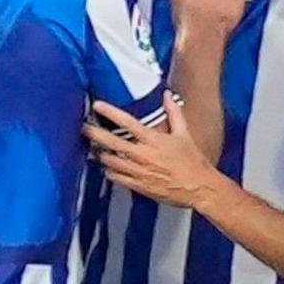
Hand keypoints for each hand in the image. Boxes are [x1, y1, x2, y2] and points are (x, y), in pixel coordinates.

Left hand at [83, 94, 224, 209]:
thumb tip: (167, 96)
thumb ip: (174, 113)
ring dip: (99, 153)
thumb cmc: (192, 161)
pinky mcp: (138, 186)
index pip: (126, 122)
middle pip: (111, 142)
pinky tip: (107, 166)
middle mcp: (143, 155)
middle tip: (84, 127)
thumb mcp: (184, 134)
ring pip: (109, 160)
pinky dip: (109, 171)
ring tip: (92, 147)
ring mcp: (139, 171)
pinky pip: (116, 177)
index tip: (97, 105)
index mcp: (153, 140)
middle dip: (94, 133)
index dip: (109, 112)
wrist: (199, 188)